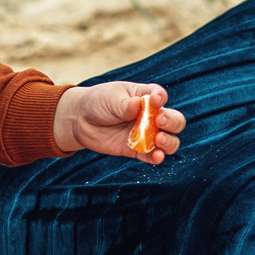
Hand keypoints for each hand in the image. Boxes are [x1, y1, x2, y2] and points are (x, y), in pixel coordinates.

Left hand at [53, 81, 182, 163]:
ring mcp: (146, 134)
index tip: (155, 100)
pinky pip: (151, 155)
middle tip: (160, 122)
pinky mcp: (137, 150)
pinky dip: (157, 157)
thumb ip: (126, 104)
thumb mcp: (111, 98)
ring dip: (169, 141)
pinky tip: (156, 156)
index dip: (161, 98)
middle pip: (174, 120)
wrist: (80, 120)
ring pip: (169, 140)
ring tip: (159, 140)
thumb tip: (138, 106)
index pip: (160, 96)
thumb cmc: (98, 102)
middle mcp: (150, 116)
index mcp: (145, 97)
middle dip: (172, 122)